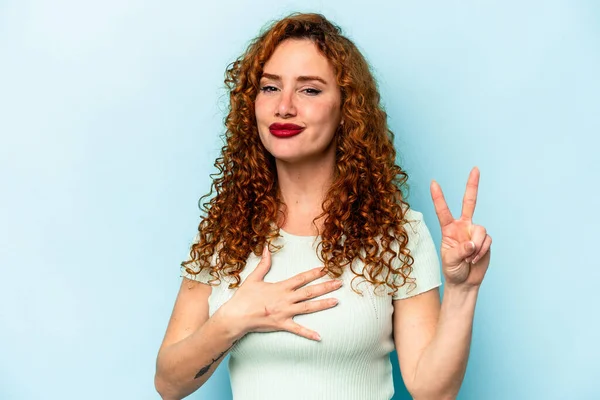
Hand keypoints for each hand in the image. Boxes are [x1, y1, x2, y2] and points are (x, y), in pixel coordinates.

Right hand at [219, 245, 341, 340]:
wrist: (236, 316)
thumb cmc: (244, 297)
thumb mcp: (254, 278)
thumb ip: (263, 264)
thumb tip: (266, 249)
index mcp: (281, 287)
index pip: (301, 278)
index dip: (314, 273)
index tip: (325, 269)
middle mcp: (286, 299)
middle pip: (310, 292)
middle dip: (326, 287)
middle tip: (339, 283)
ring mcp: (285, 312)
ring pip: (308, 308)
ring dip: (323, 304)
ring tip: (336, 301)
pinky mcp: (282, 324)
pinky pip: (298, 330)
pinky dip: (308, 333)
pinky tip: (319, 337)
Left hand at [430, 166, 491, 288]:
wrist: (465, 282)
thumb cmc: (453, 270)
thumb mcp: (450, 261)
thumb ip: (459, 251)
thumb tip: (472, 243)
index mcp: (448, 229)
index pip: (443, 210)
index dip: (438, 197)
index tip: (433, 182)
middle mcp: (462, 226)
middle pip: (469, 202)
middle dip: (472, 186)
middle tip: (475, 169)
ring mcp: (475, 232)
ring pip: (480, 230)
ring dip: (476, 246)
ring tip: (469, 258)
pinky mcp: (486, 240)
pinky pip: (487, 241)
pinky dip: (482, 252)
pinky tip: (475, 259)